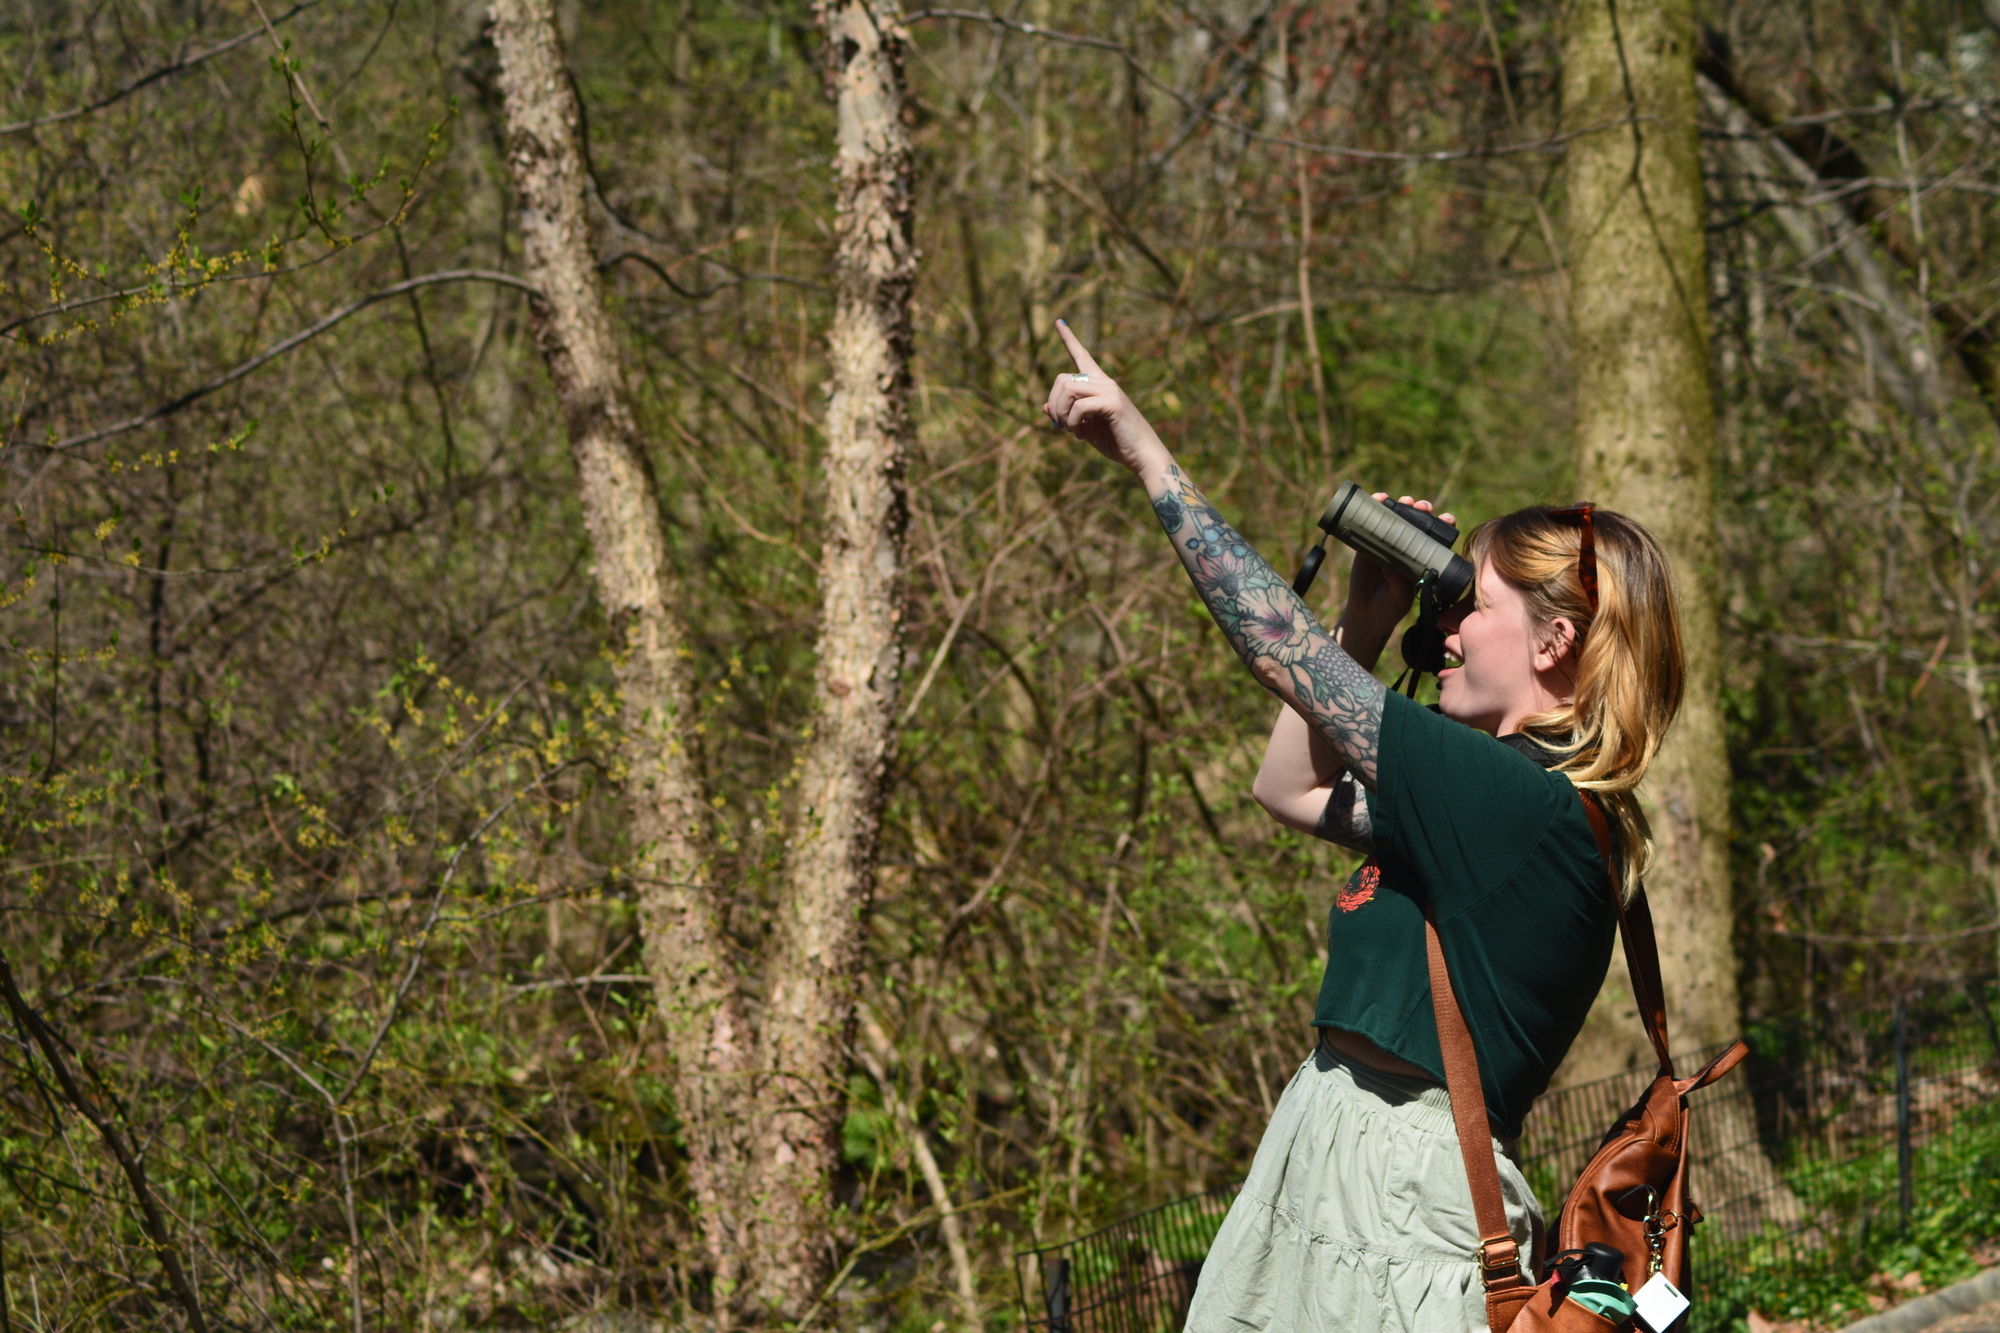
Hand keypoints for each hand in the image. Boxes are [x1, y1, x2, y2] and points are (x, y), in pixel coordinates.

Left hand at [1042, 321, 1169, 480]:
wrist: (1142, 456)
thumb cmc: (1117, 442)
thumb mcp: (1085, 428)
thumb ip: (1067, 416)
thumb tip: (1044, 406)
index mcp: (1100, 385)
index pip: (1082, 356)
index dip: (1069, 339)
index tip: (1058, 322)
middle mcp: (1105, 382)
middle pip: (1062, 378)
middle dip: (1053, 403)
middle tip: (1059, 426)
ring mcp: (1110, 390)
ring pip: (1067, 389)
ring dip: (1061, 414)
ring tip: (1071, 431)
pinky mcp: (1112, 402)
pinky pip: (1079, 406)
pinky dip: (1073, 423)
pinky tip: (1081, 435)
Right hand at [1343, 494, 1456, 639]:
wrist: (1367, 612)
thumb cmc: (1391, 605)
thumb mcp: (1401, 597)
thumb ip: (1399, 583)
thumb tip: (1391, 568)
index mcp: (1423, 556)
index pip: (1438, 536)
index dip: (1444, 524)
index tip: (1447, 519)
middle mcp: (1408, 545)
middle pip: (1418, 520)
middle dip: (1422, 509)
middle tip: (1421, 507)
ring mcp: (1388, 542)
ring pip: (1397, 516)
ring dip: (1401, 504)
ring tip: (1404, 501)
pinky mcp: (1368, 542)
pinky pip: (1371, 522)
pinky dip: (1375, 507)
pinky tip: (1378, 498)